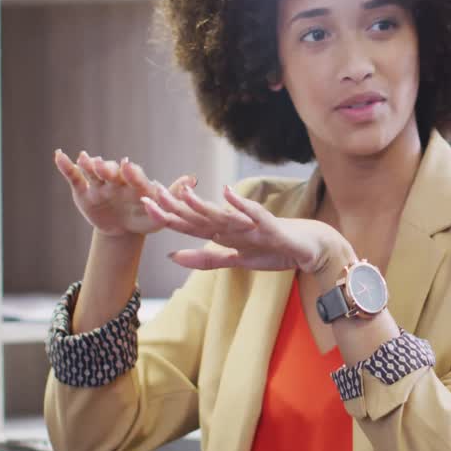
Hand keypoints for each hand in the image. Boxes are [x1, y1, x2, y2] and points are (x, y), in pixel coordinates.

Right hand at [54, 149, 181, 236]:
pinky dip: (66, 166)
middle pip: (111, 172)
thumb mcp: (160, 212)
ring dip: (88, 165)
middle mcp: (117, 180)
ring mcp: (99, 185)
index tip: (127, 166)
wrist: (123, 230)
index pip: (134, 176)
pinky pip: (74, 177)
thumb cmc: (145, 219)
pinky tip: (59, 155)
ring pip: (93, 172)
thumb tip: (194, 178)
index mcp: (136, 184)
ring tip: (84, 158)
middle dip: (107, 169)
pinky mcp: (84, 191)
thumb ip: (173, 195)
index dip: (130, 172)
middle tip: (102, 166)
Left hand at [142, 180, 347, 273]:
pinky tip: (228, 193)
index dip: (167, 216)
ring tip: (184, 192)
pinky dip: (242, 204)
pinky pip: (254, 215)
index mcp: (222, 232)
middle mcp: (233, 224)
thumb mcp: (235, 259)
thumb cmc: (272, 249)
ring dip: (203, 204)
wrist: (307, 248)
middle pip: (200, 216)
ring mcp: (251, 224)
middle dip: (176, 205)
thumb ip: (205, 259)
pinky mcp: (270, 226)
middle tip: (152, 191)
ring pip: (222, 214)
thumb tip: (172, 255)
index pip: (189, 224)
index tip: (144, 204)